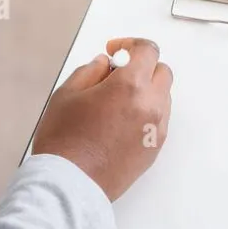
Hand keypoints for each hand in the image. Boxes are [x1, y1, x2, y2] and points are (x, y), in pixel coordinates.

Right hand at [30, 37, 172, 201]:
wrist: (70, 184)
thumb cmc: (64, 142)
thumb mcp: (67, 94)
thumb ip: (90, 71)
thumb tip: (105, 64)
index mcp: (130, 86)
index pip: (147, 50)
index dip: (130, 44)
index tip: (115, 50)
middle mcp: (151, 106)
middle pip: (161, 72)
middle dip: (142, 67)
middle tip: (116, 75)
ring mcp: (156, 129)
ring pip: (163, 97)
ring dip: (146, 91)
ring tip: (116, 101)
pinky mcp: (154, 148)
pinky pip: (159, 120)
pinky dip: (146, 113)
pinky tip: (121, 121)